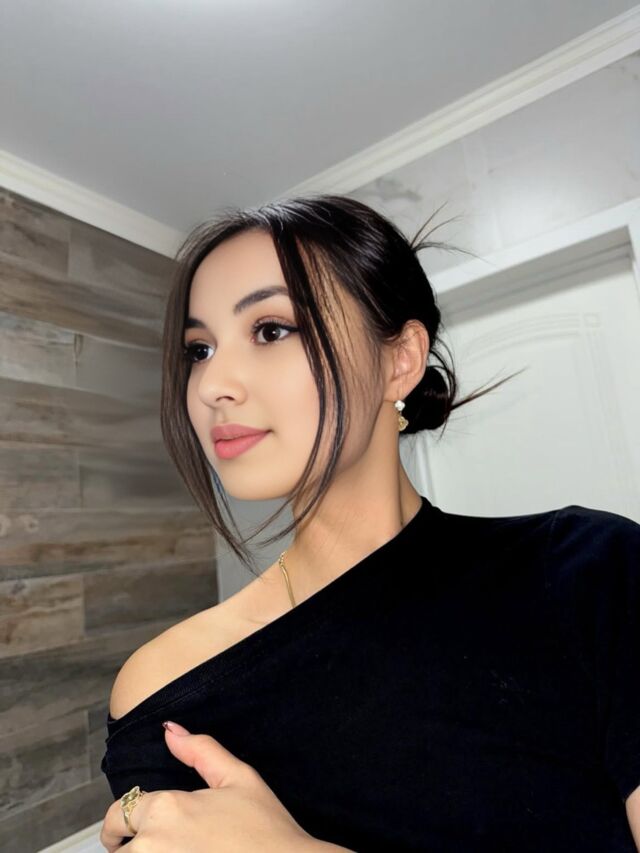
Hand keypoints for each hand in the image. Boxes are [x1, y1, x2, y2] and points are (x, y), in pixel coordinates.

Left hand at [99, 720, 318, 852]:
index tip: (126, 832)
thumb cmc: (266, 830)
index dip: (120, 824)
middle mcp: (152, 846)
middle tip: (159, 847)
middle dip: (130, 848)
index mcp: (165, 810)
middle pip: (117, 852)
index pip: (116, 817)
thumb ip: (200, 751)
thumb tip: (170, 729)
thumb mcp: (240, 778)